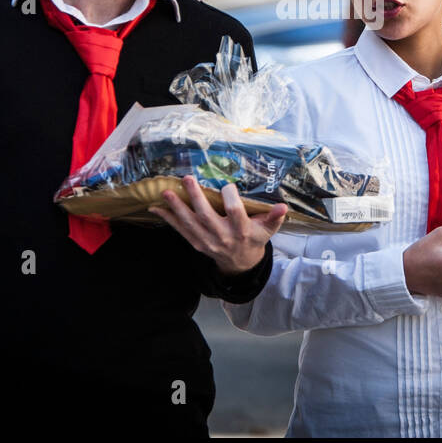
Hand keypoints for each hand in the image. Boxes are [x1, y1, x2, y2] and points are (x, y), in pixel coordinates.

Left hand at [149, 175, 285, 275]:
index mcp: (242, 231)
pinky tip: (157, 208)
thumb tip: (284, 206)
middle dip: (196, 197)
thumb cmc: (255, 239)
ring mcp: (207, 242)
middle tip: (187, 178)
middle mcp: (223, 236)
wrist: (240, 264)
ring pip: (190, 223)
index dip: (230, 198)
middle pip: (207, 216)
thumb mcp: (268, 229)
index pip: (235, 212)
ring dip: (177, 207)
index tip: (227, 184)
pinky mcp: (196, 244)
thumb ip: (275, 217)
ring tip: (167, 192)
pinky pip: (181, 231)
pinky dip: (169, 219)